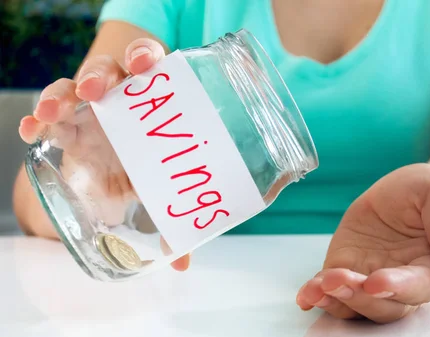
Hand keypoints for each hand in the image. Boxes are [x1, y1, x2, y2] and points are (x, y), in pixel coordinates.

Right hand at [18, 38, 189, 270]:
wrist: (122, 176)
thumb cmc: (149, 170)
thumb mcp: (161, 189)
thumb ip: (171, 217)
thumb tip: (182, 264)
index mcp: (152, 103)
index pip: (148, 66)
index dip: (146, 56)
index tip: (146, 63)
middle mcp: (121, 100)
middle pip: (108, 70)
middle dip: (100, 74)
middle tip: (95, 91)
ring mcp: (91, 110)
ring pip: (72, 85)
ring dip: (61, 93)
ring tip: (53, 111)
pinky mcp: (67, 126)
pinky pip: (49, 115)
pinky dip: (38, 119)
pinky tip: (31, 129)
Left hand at [296, 163, 429, 322]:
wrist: (409, 192)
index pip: (419, 286)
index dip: (399, 286)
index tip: (379, 281)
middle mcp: (404, 282)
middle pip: (384, 304)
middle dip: (359, 296)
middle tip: (338, 280)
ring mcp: (373, 279)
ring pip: (357, 303)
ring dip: (337, 300)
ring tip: (318, 288)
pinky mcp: (348, 270)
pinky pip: (333, 290)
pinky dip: (318, 295)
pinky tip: (306, 295)